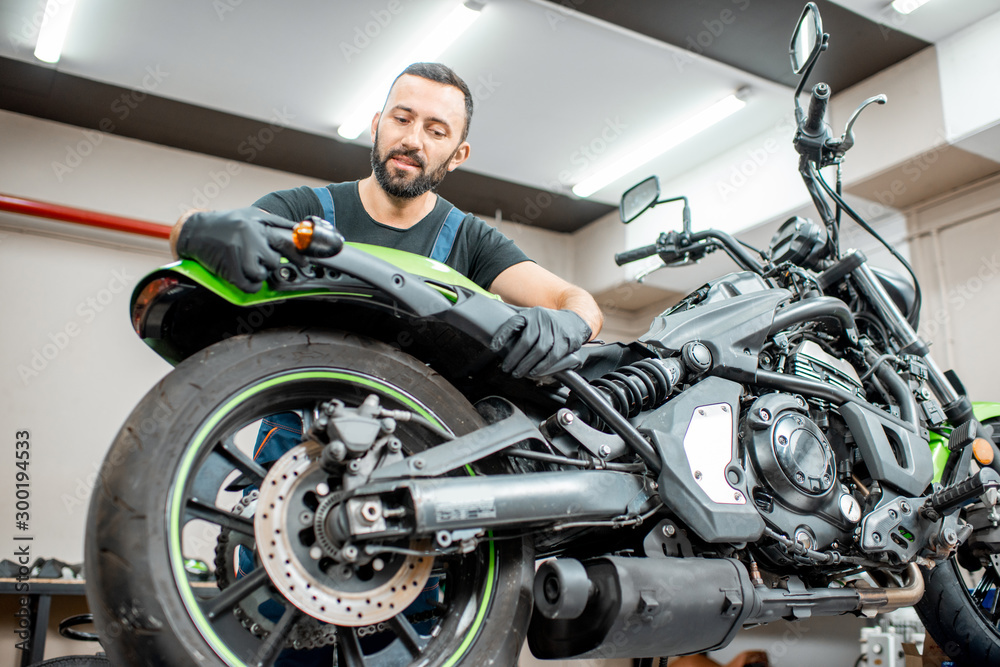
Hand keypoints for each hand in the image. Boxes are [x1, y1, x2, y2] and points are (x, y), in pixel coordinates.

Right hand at [175, 207, 307, 291]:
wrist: (195, 229)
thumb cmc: (226, 223)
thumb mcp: (252, 215)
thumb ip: (276, 222)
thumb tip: (299, 229)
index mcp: (258, 224)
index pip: (286, 242)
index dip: (298, 255)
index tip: (304, 263)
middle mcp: (250, 237)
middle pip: (274, 261)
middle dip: (269, 263)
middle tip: (259, 258)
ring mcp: (238, 252)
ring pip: (262, 274)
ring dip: (258, 273)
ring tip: (249, 265)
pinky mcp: (227, 267)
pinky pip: (248, 284)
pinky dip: (251, 285)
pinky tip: (246, 278)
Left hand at [490, 307, 591, 378]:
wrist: (575, 320)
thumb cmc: (548, 321)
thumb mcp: (532, 315)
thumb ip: (516, 318)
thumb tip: (493, 312)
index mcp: (531, 314)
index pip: (514, 323)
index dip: (502, 335)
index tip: (493, 348)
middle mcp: (542, 320)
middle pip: (526, 341)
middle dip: (514, 357)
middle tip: (506, 368)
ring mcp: (555, 331)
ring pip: (539, 350)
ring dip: (526, 365)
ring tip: (517, 373)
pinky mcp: (565, 342)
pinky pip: (552, 357)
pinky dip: (542, 367)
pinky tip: (534, 372)